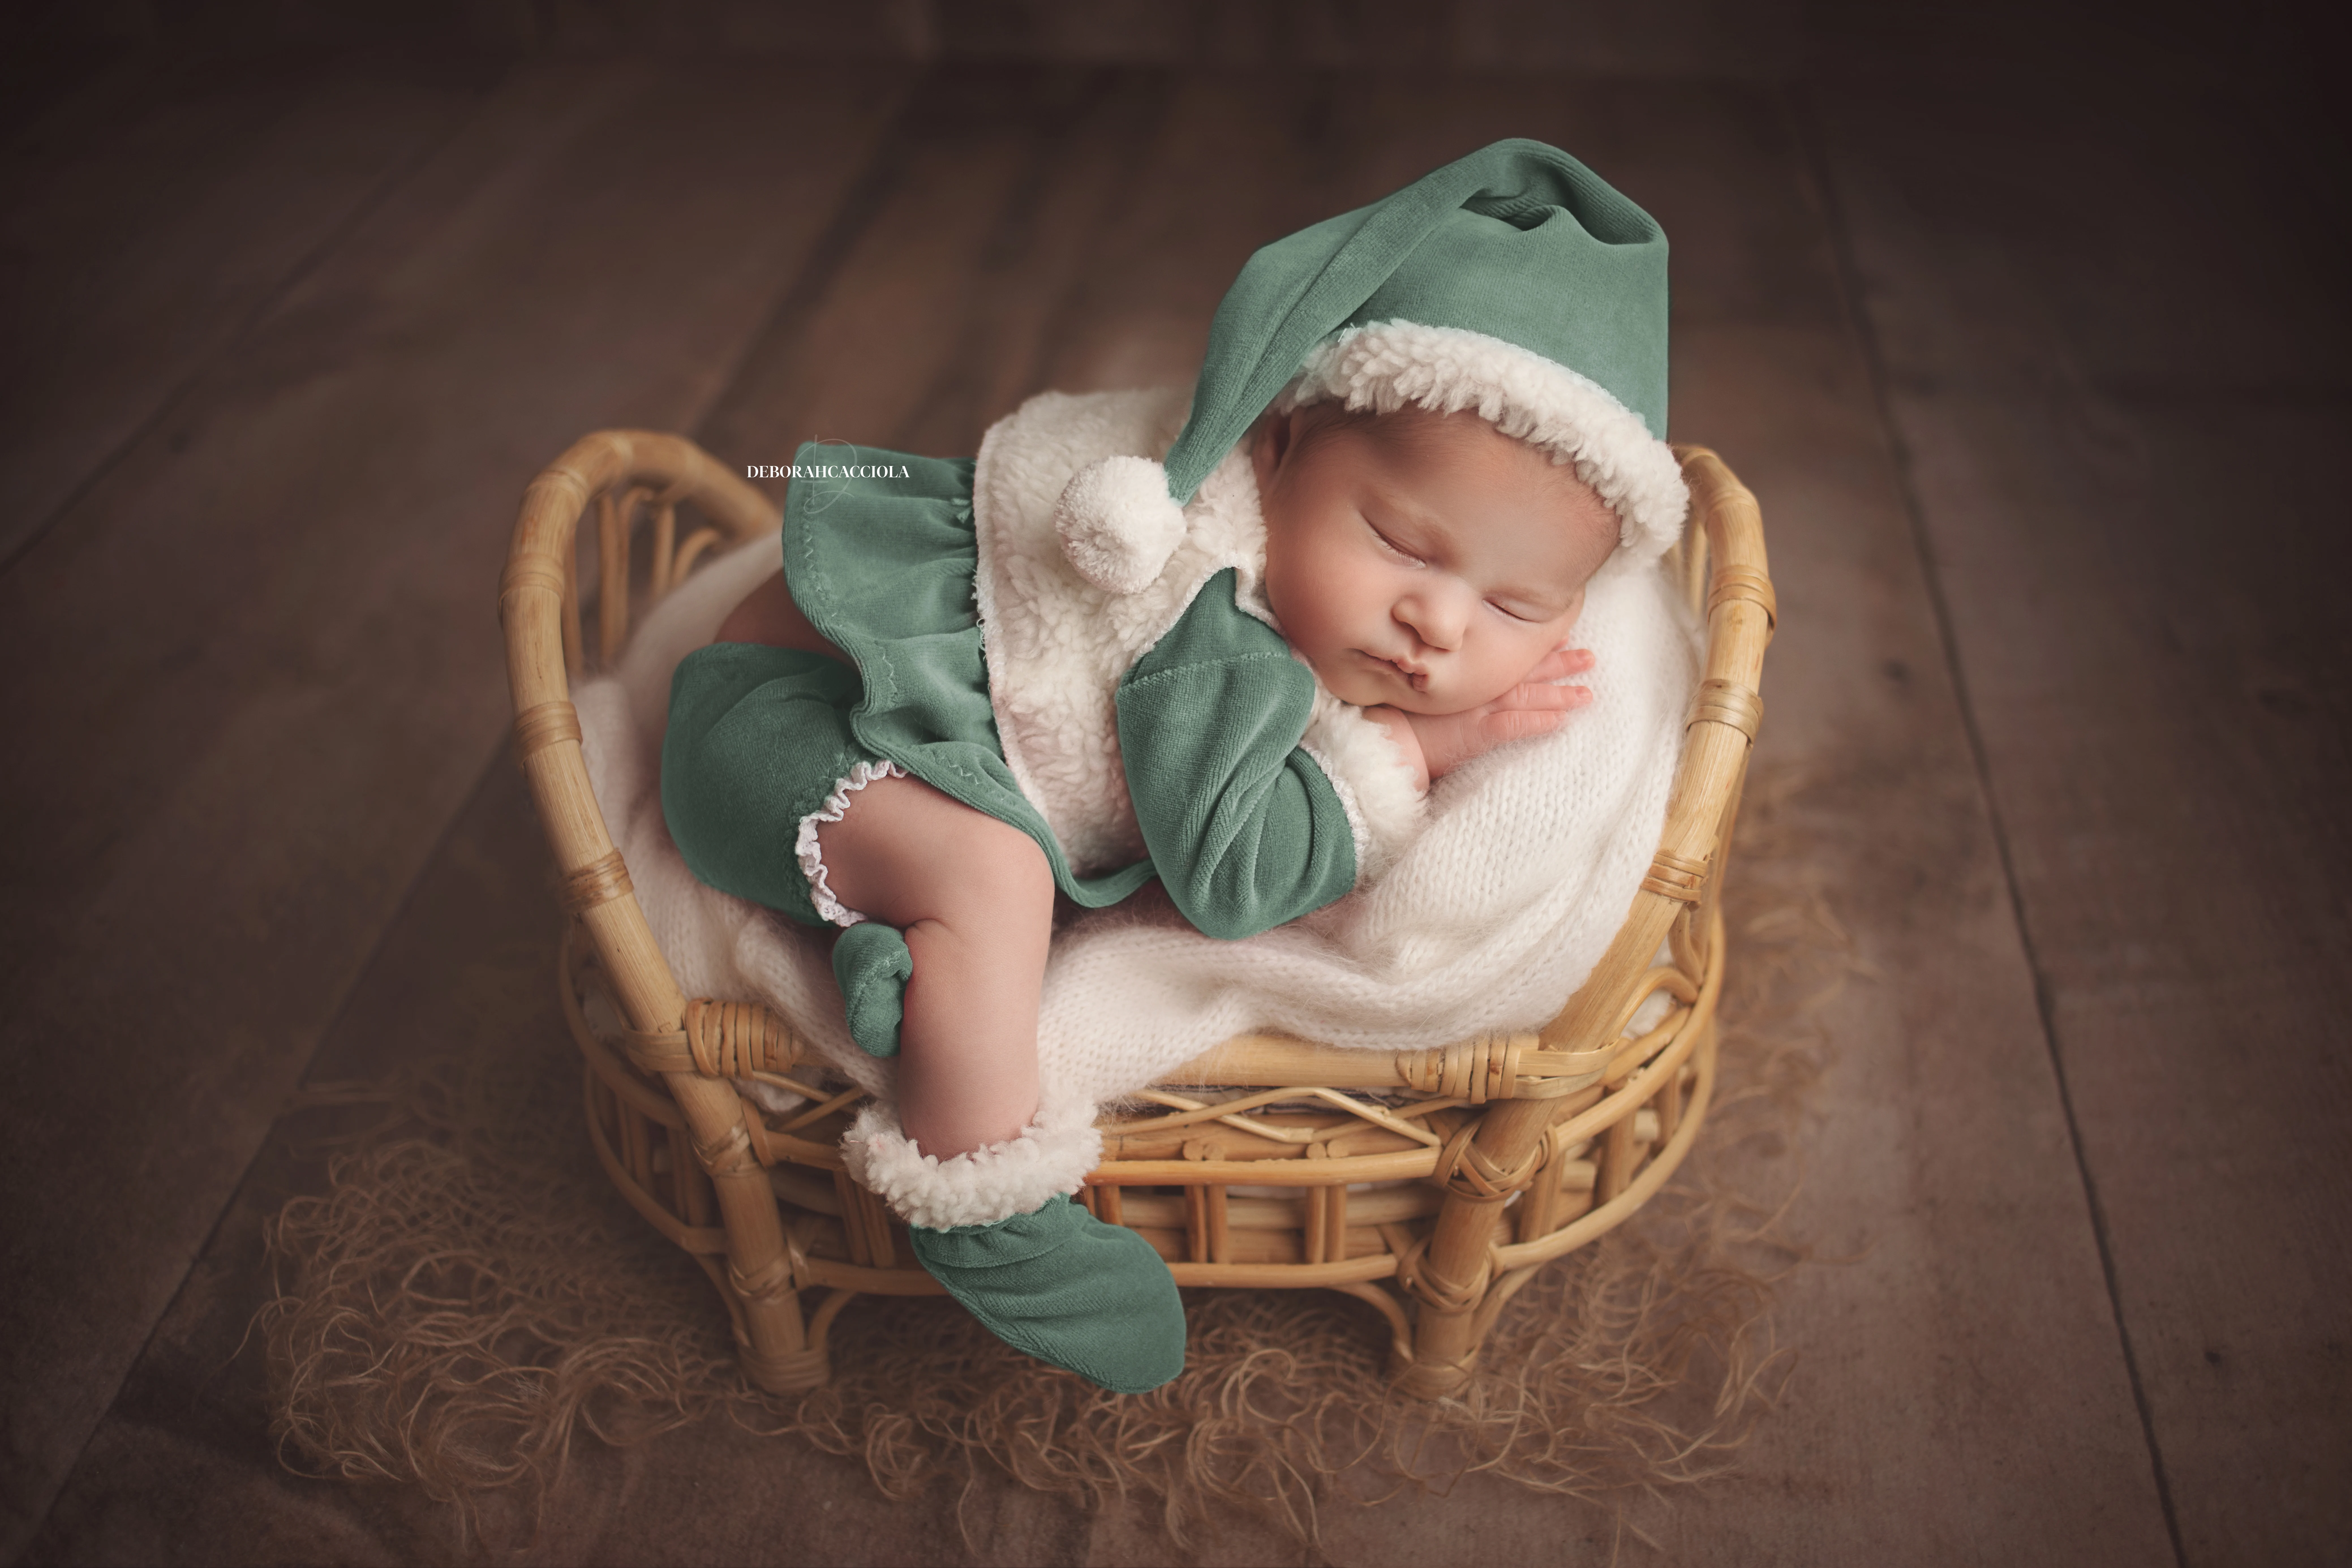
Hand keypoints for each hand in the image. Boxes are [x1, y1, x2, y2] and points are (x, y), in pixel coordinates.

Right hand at [1396, 645, 1595, 781]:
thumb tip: (1451, 659)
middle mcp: (1476, 688)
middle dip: (1560, 664)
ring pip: (1527, 697)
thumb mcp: (1422, 683)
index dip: (1536, 646)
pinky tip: (1561, 723)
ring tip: (1587, 694)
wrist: (1384, 738)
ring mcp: (1477, 710)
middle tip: (1591, 658)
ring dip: (1559, 695)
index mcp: (1467, 674)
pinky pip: (1513, 726)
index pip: (1508, 655)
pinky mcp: (1475, 735)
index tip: (1562, 634)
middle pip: (1526, 673)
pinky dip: (1537, 723)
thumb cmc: (1398, 712)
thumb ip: (1440, 670)